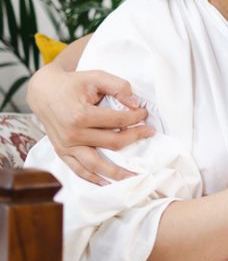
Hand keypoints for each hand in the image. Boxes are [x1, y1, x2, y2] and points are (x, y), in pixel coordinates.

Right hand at [28, 64, 152, 184]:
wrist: (44, 91)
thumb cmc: (71, 84)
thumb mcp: (95, 76)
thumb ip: (117, 86)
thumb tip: (135, 103)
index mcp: (80, 115)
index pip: (117, 120)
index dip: (135, 118)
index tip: (144, 114)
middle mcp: (72, 134)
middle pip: (111, 142)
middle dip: (134, 138)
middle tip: (149, 134)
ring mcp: (66, 146)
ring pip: (96, 164)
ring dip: (117, 173)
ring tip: (134, 177)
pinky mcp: (61, 152)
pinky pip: (79, 170)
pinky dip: (93, 179)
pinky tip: (107, 184)